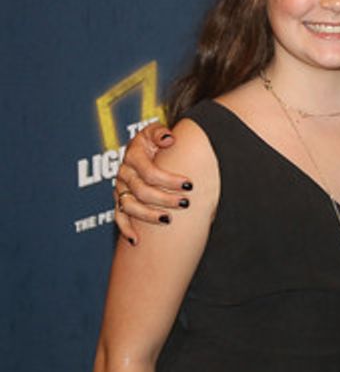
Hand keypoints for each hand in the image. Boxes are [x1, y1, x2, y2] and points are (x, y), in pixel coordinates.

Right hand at [113, 123, 191, 243]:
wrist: (144, 147)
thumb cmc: (154, 139)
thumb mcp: (156, 131)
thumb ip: (161, 133)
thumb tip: (168, 139)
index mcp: (133, 155)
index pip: (149, 171)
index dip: (169, 179)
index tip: (189, 184)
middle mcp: (124, 172)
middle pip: (141, 191)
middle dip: (164, 198)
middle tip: (185, 203)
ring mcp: (120, 187)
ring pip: (129, 206)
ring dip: (148, 215)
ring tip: (168, 220)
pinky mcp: (119, 199)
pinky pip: (119, 217)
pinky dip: (126, 229)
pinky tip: (136, 240)